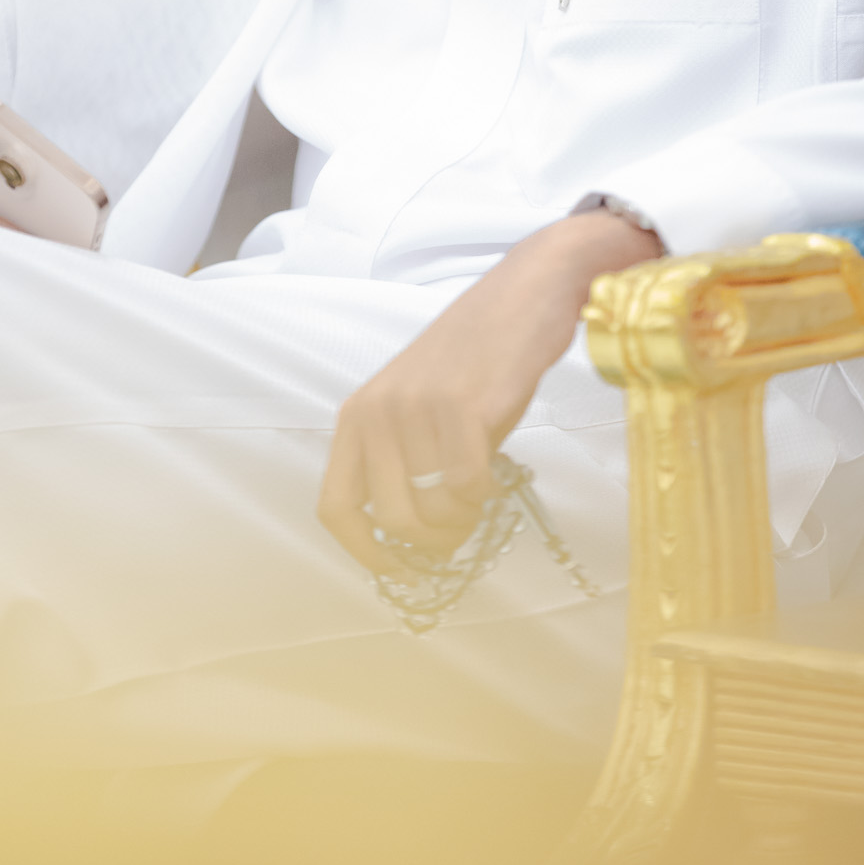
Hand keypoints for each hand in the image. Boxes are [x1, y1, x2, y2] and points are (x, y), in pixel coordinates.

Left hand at [318, 208, 659, 572]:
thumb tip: (416, 544)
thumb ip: (405, 465)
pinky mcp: (463, 406)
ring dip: (463, 518)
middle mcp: (377, 411)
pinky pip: (468, 484)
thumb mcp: (422, 408)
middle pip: (392, 519)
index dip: (364, 553)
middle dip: (432, 539)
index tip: (402, 572)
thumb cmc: (478, 358)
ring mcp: (417, 407)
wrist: (527, 292)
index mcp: (358, 415)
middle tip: (463, 524)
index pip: (335, 507)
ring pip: (432, 508)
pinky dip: (487, 492)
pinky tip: (497, 472)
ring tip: (480, 493)